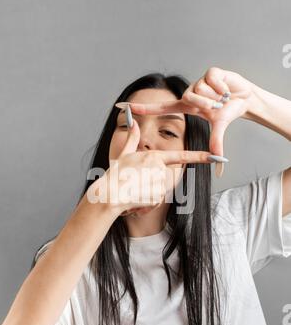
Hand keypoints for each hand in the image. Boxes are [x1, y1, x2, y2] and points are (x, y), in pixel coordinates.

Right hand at [87, 116, 215, 216]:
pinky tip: (136, 201)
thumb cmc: (115, 174)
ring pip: (159, 191)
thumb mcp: (124, 154)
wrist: (109, 194)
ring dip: (148, 195)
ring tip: (133, 192)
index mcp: (154, 157)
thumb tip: (132, 121)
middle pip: (163, 180)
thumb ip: (132, 138)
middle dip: (151, 185)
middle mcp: (159, 169)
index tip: (216, 157)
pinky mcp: (157, 196)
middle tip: (134, 185)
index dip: (200, 157)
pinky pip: (156, 201)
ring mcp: (159, 182)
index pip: (182, 157)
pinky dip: (147, 204)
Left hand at [121, 67, 253, 156]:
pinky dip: (223, 88)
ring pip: (201, 89)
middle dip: (206, 104)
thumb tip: (219, 161)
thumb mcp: (219, 127)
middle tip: (218, 106)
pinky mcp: (210, 71)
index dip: (143, 109)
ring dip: (216, 96)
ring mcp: (199, 81)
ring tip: (223, 98)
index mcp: (186, 106)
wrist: (245, 98)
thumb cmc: (228, 112)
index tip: (124, 107)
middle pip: (188, 98)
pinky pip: (212, 80)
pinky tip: (227, 89)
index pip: (160, 108)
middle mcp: (190, 93)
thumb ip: (216, 142)